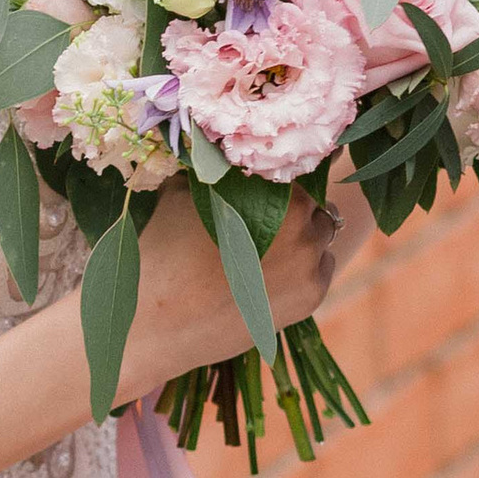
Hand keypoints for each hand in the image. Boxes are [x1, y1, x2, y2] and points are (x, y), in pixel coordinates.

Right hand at [125, 181, 343, 396]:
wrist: (155, 323)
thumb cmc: (163, 252)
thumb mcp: (182, 192)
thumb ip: (216, 171)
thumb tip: (225, 154)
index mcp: (274, 192)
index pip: (294, 166)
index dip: (277, 172)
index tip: (263, 181)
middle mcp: (301, 225)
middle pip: (313, 201)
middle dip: (292, 206)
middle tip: (261, 217)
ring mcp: (310, 264)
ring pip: (323, 234)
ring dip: (303, 234)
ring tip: (266, 247)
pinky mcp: (310, 298)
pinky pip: (322, 269)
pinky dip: (306, 265)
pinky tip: (272, 272)